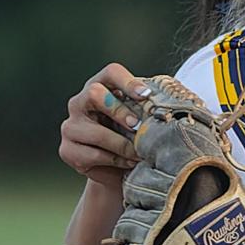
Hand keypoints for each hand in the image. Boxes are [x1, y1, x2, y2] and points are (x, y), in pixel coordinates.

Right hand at [59, 64, 150, 188]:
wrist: (118, 172)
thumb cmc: (133, 140)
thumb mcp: (141, 121)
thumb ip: (148, 110)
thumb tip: (175, 103)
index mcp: (100, 87)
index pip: (110, 73)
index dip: (127, 82)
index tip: (146, 95)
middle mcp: (80, 103)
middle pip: (95, 94)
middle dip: (120, 110)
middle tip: (138, 126)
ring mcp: (70, 126)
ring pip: (96, 131)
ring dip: (123, 144)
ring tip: (141, 153)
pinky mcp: (68, 150)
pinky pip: (93, 154)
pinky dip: (116, 160)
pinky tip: (129, 163)